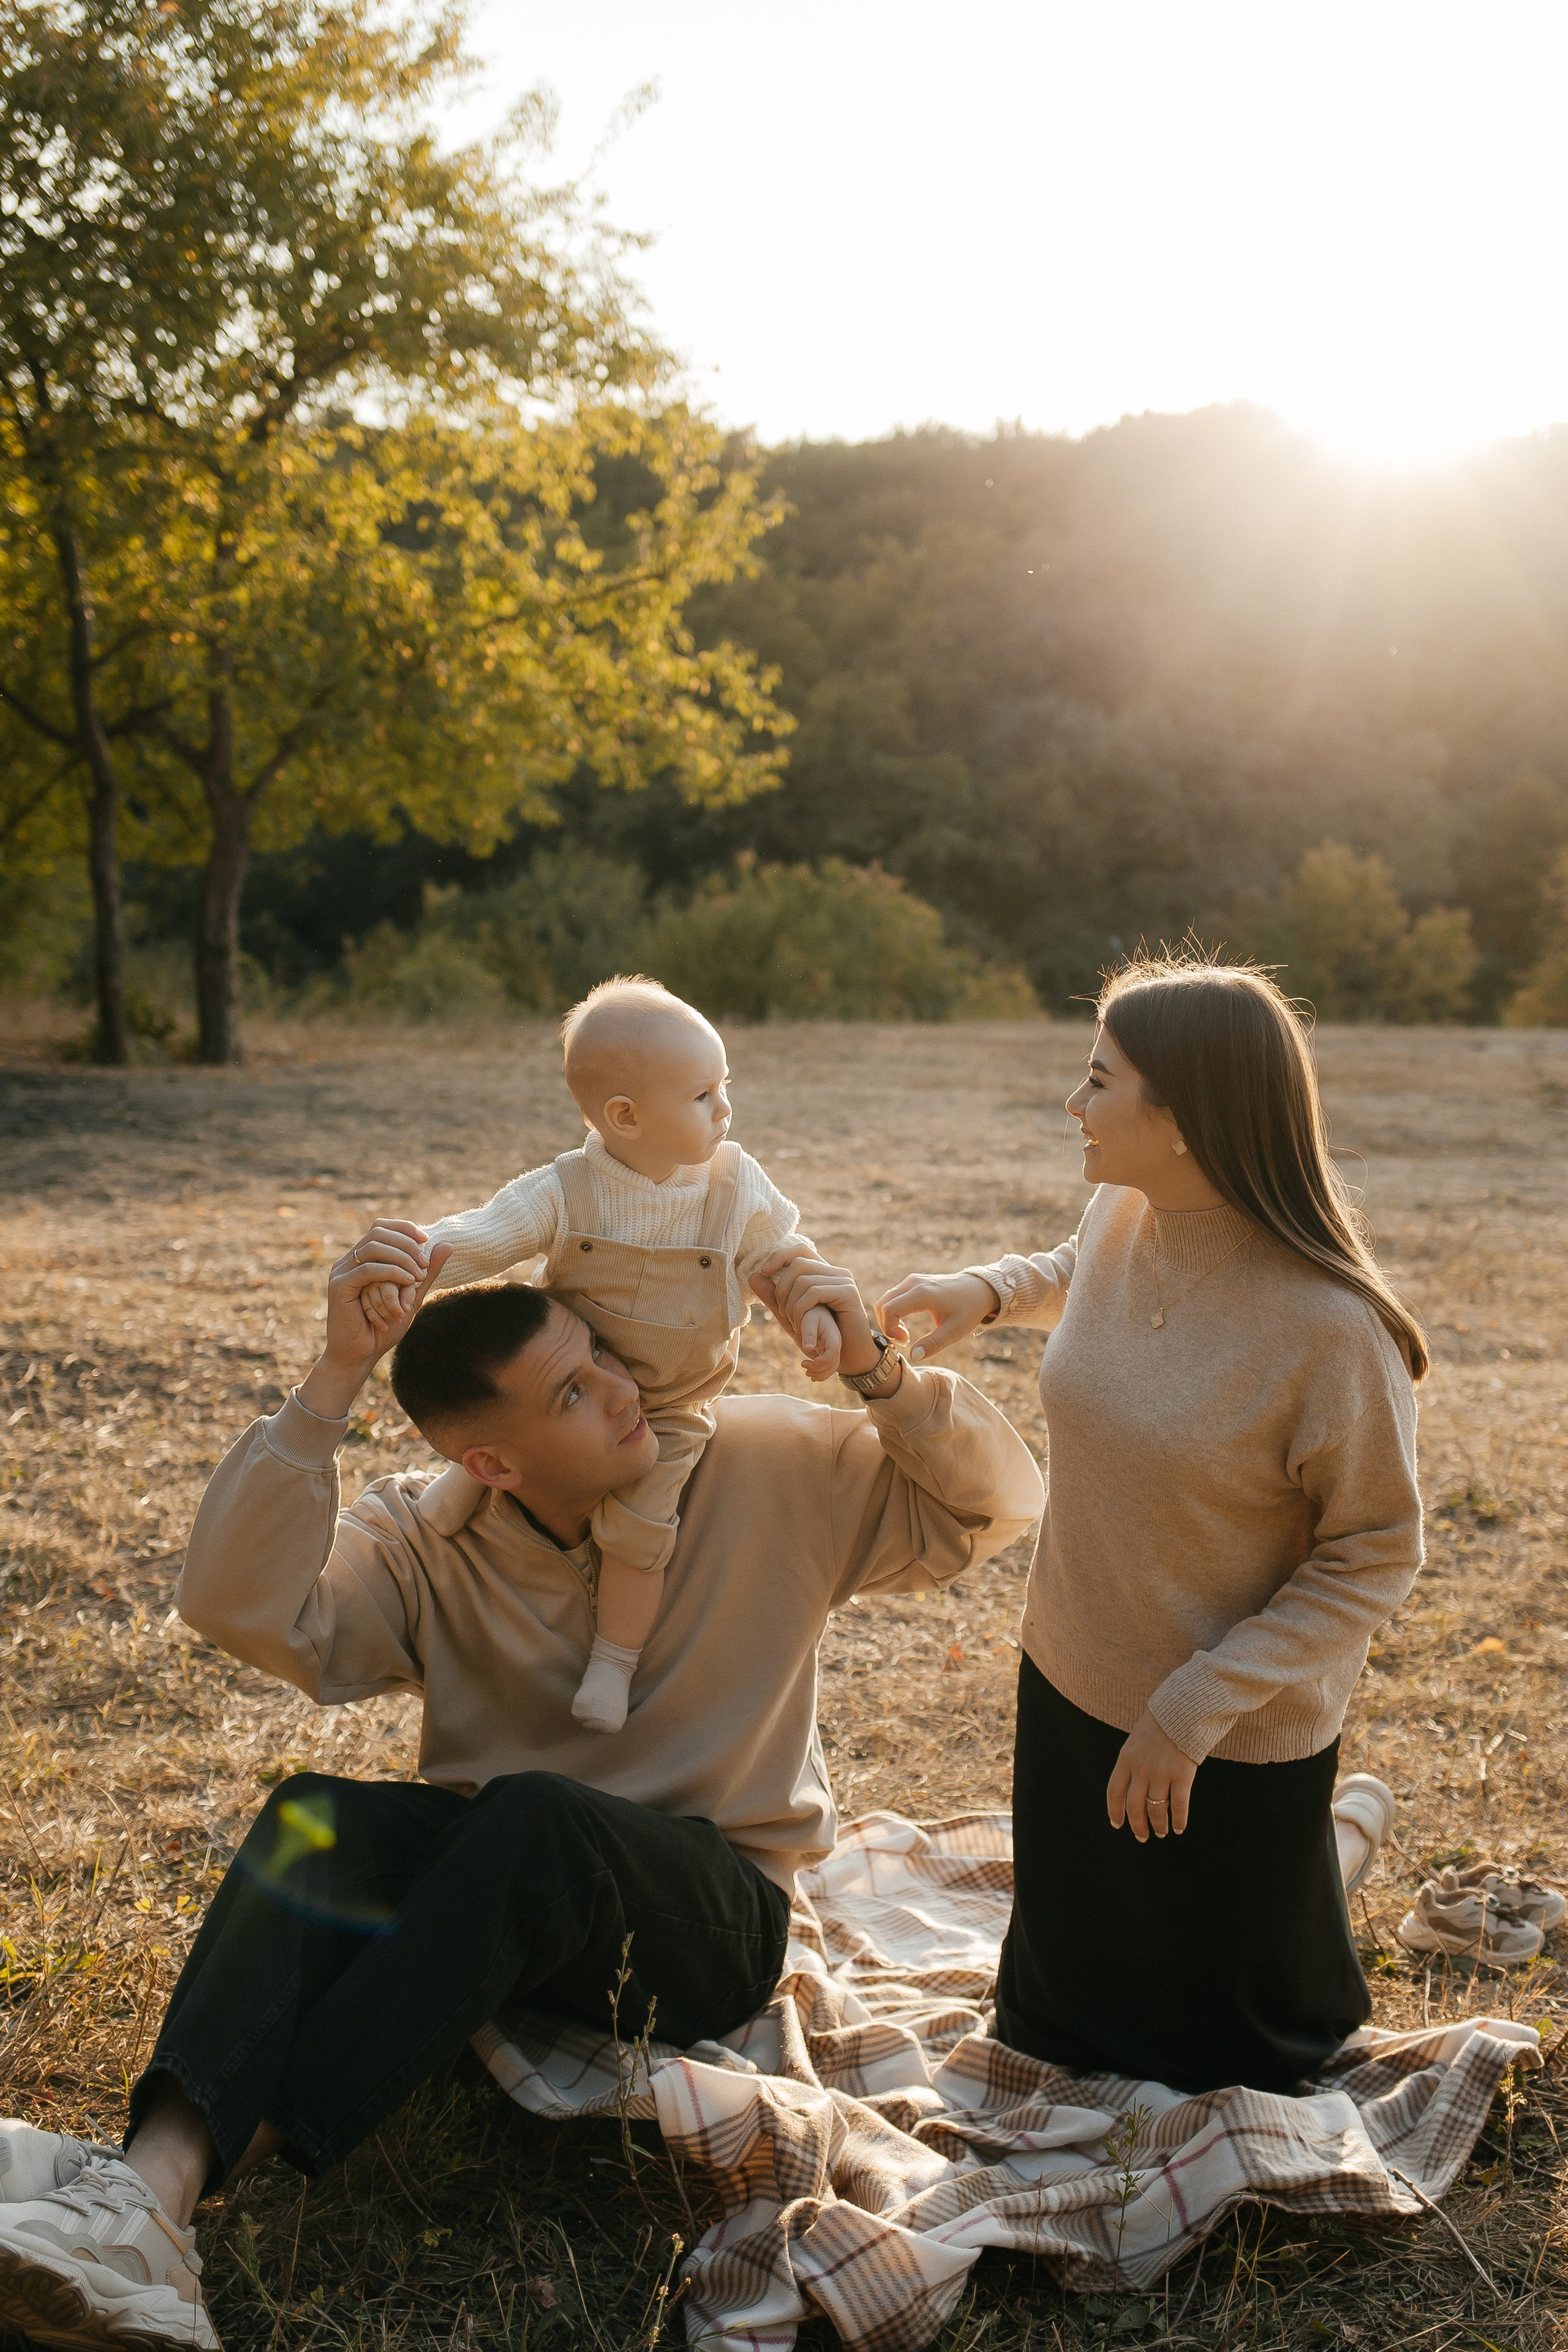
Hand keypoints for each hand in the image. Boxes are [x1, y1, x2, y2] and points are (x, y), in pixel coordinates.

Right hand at [297, 1223, 451, 1421]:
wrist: (360, 1355)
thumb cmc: (384, 1328)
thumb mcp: (412, 1295)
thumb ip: (427, 1271)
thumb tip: (449, 1244)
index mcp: (363, 1259)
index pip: (381, 1227)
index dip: (404, 1228)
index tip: (426, 1241)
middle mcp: (349, 1261)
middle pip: (378, 1232)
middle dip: (407, 1245)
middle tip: (425, 1265)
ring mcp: (341, 1271)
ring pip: (373, 1248)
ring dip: (401, 1259)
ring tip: (419, 1276)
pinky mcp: (338, 1286)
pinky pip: (367, 1270)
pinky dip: (391, 1273)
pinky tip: (407, 1282)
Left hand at [750, 1249, 881, 1377]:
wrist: (848, 1356)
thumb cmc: (821, 1336)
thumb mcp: (791, 1315)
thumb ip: (774, 1296)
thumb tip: (753, 1275)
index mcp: (824, 1273)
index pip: (800, 1250)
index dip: (779, 1256)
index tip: (764, 1272)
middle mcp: (836, 1272)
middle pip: (798, 1263)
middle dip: (782, 1288)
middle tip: (782, 1312)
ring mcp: (844, 1281)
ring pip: (804, 1279)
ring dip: (791, 1304)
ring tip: (794, 1323)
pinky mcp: (848, 1293)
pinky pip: (814, 1292)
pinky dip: (801, 1308)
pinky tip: (801, 1324)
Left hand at [797, 1303, 842, 1382]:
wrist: (814, 1312)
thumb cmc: (810, 1314)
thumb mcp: (809, 1321)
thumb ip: (809, 1334)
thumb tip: (808, 1349)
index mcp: (833, 1336)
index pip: (834, 1351)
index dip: (824, 1360)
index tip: (811, 1362)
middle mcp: (835, 1345)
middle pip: (834, 1363)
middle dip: (819, 1369)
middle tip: (803, 1365)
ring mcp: (832, 1350)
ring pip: (832, 1368)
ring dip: (820, 1374)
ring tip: (806, 1372)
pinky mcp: (826, 1353)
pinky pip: (828, 1367)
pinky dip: (820, 1373)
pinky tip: (809, 1373)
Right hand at [876, 1270, 999, 1359]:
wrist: (979, 1289)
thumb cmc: (969, 1310)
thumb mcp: (954, 1331)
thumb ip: (933, 1344)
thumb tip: (913, 1356)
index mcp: (922, 1294)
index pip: (888, 1310)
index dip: (890, 1330)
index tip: (906, 1342)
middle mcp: (913, 1283)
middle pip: (881, 1304)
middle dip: (886, 1326)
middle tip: (904, 1340)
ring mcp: (912, 1280)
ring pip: (885, 1300)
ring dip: (888, 1319)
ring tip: (905, 1334)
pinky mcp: (913, 1281)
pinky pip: (892, 1297)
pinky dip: (892, 1312)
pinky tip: (906, 1324)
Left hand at [1106, 1709, 1198, 1841]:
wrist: (1182, 1709)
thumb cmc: (1159, 1723)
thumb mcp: (1135, 1741)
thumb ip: (1132, 1763)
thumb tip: (1132, 1789)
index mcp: (1125, 1759)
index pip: (1114, 1791)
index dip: (1115, 1810)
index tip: (1117, 1824)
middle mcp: (1141, 1769)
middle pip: (1134, 1806)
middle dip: (1138, 1825)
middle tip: (1142, 1836)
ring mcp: (1161, 1773)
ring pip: (1156, 1809)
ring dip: (1159, 1824)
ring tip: (1162, 1832)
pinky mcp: (1182, 1775)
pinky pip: (1179, 1804)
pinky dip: (1179, 1819)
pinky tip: (1179, 1828)